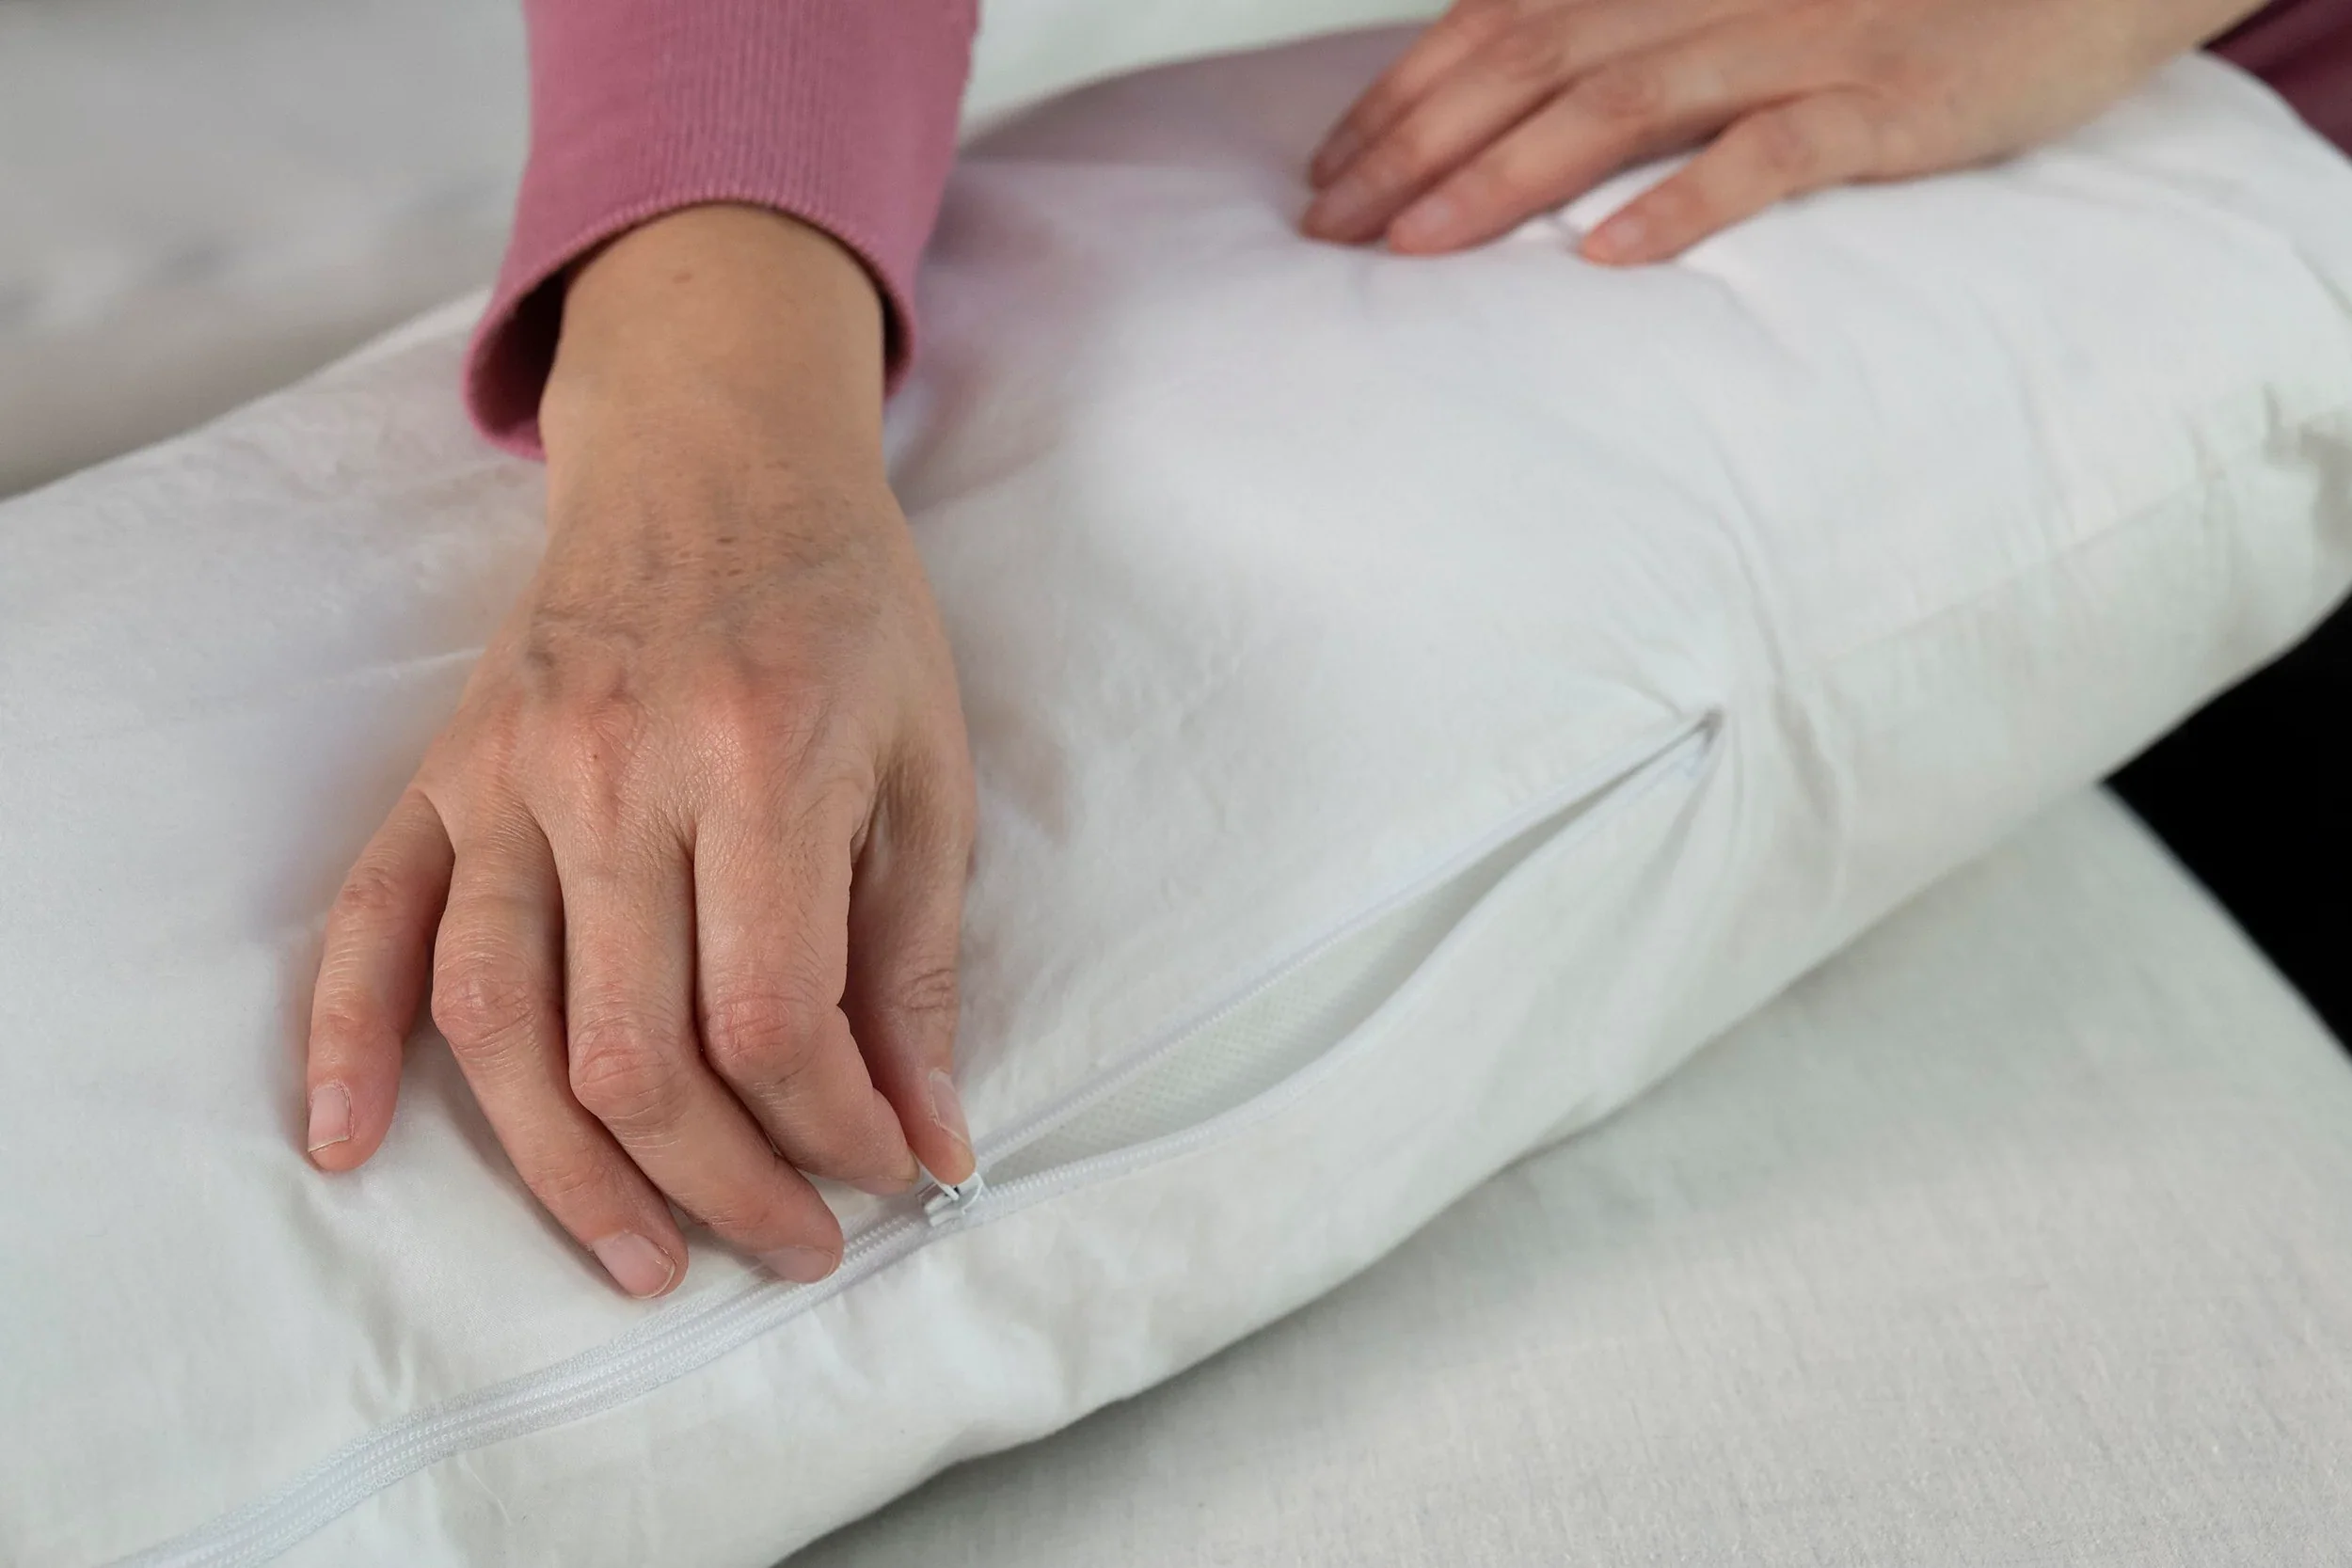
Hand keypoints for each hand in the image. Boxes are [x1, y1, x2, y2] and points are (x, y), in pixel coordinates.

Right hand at [302, 206, 977, 1297]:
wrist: (718, 458)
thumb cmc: (848, 615)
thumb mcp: (926, 771)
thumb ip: (917, 964)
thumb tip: (931, 1139)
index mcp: (759, 764)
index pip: (771, 1019)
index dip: (831, 1132)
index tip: (881, 1170)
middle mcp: (615, 774)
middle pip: (635, 1054)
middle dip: (725, 1187)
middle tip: (793, 1245)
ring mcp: (508, 775)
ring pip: (501, 1027)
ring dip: (568, 1176)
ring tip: (645, 1260)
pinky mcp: (445, 773)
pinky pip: (370, 920)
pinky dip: (346, 1039)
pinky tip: (348, 1142)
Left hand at [1303, 0, 2265, 261]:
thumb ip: (1646, 30)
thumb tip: (1532, 103)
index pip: (1505, 18)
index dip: (1404, 91)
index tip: (1328, 168)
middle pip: (1533, 59)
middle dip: (1414, 142)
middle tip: (1327, 227)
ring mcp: (1808, 42)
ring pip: (1622, 101)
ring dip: (1503, 175)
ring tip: (1412, 245)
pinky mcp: (1889, 103)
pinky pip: (1771, 154)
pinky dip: (1683, 202)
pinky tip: (1603, 259)